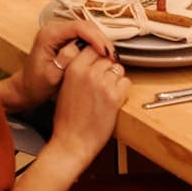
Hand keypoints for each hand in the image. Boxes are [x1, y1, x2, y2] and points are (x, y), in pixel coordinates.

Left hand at [8, 17, 115, 111]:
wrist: (26, 88)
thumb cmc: (36, 85)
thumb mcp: (51, 76)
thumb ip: (65, 60)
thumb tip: (80, 48)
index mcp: (49, 34)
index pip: (79, 27)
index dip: (96, 38)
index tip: (106, 52)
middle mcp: (54, 28)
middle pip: (85, 25)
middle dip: (101, 39)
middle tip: (112, 56)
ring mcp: (59, 31)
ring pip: (87, 30)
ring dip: (100, 42)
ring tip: (109, 57)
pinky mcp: (64, 38)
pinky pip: (84, 36)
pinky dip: (94, 44)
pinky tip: (101, 55)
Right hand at [47, 51, 127, 168]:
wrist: (72, 142)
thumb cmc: (67, 120)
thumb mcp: (65, 88)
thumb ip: (78, 71)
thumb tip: (92, 61)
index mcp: (73, 69)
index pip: (92, 48)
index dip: (97, 56)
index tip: (99, 62)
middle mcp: (88, 73)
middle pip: (107, 57)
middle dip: (107, 68)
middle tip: (103, 81)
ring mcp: (102, 83)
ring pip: (118, 69)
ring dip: (116, 78)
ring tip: (107, 92)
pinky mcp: (114, 96)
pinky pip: (126, 82)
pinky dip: (123, 89)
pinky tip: (114, 98)